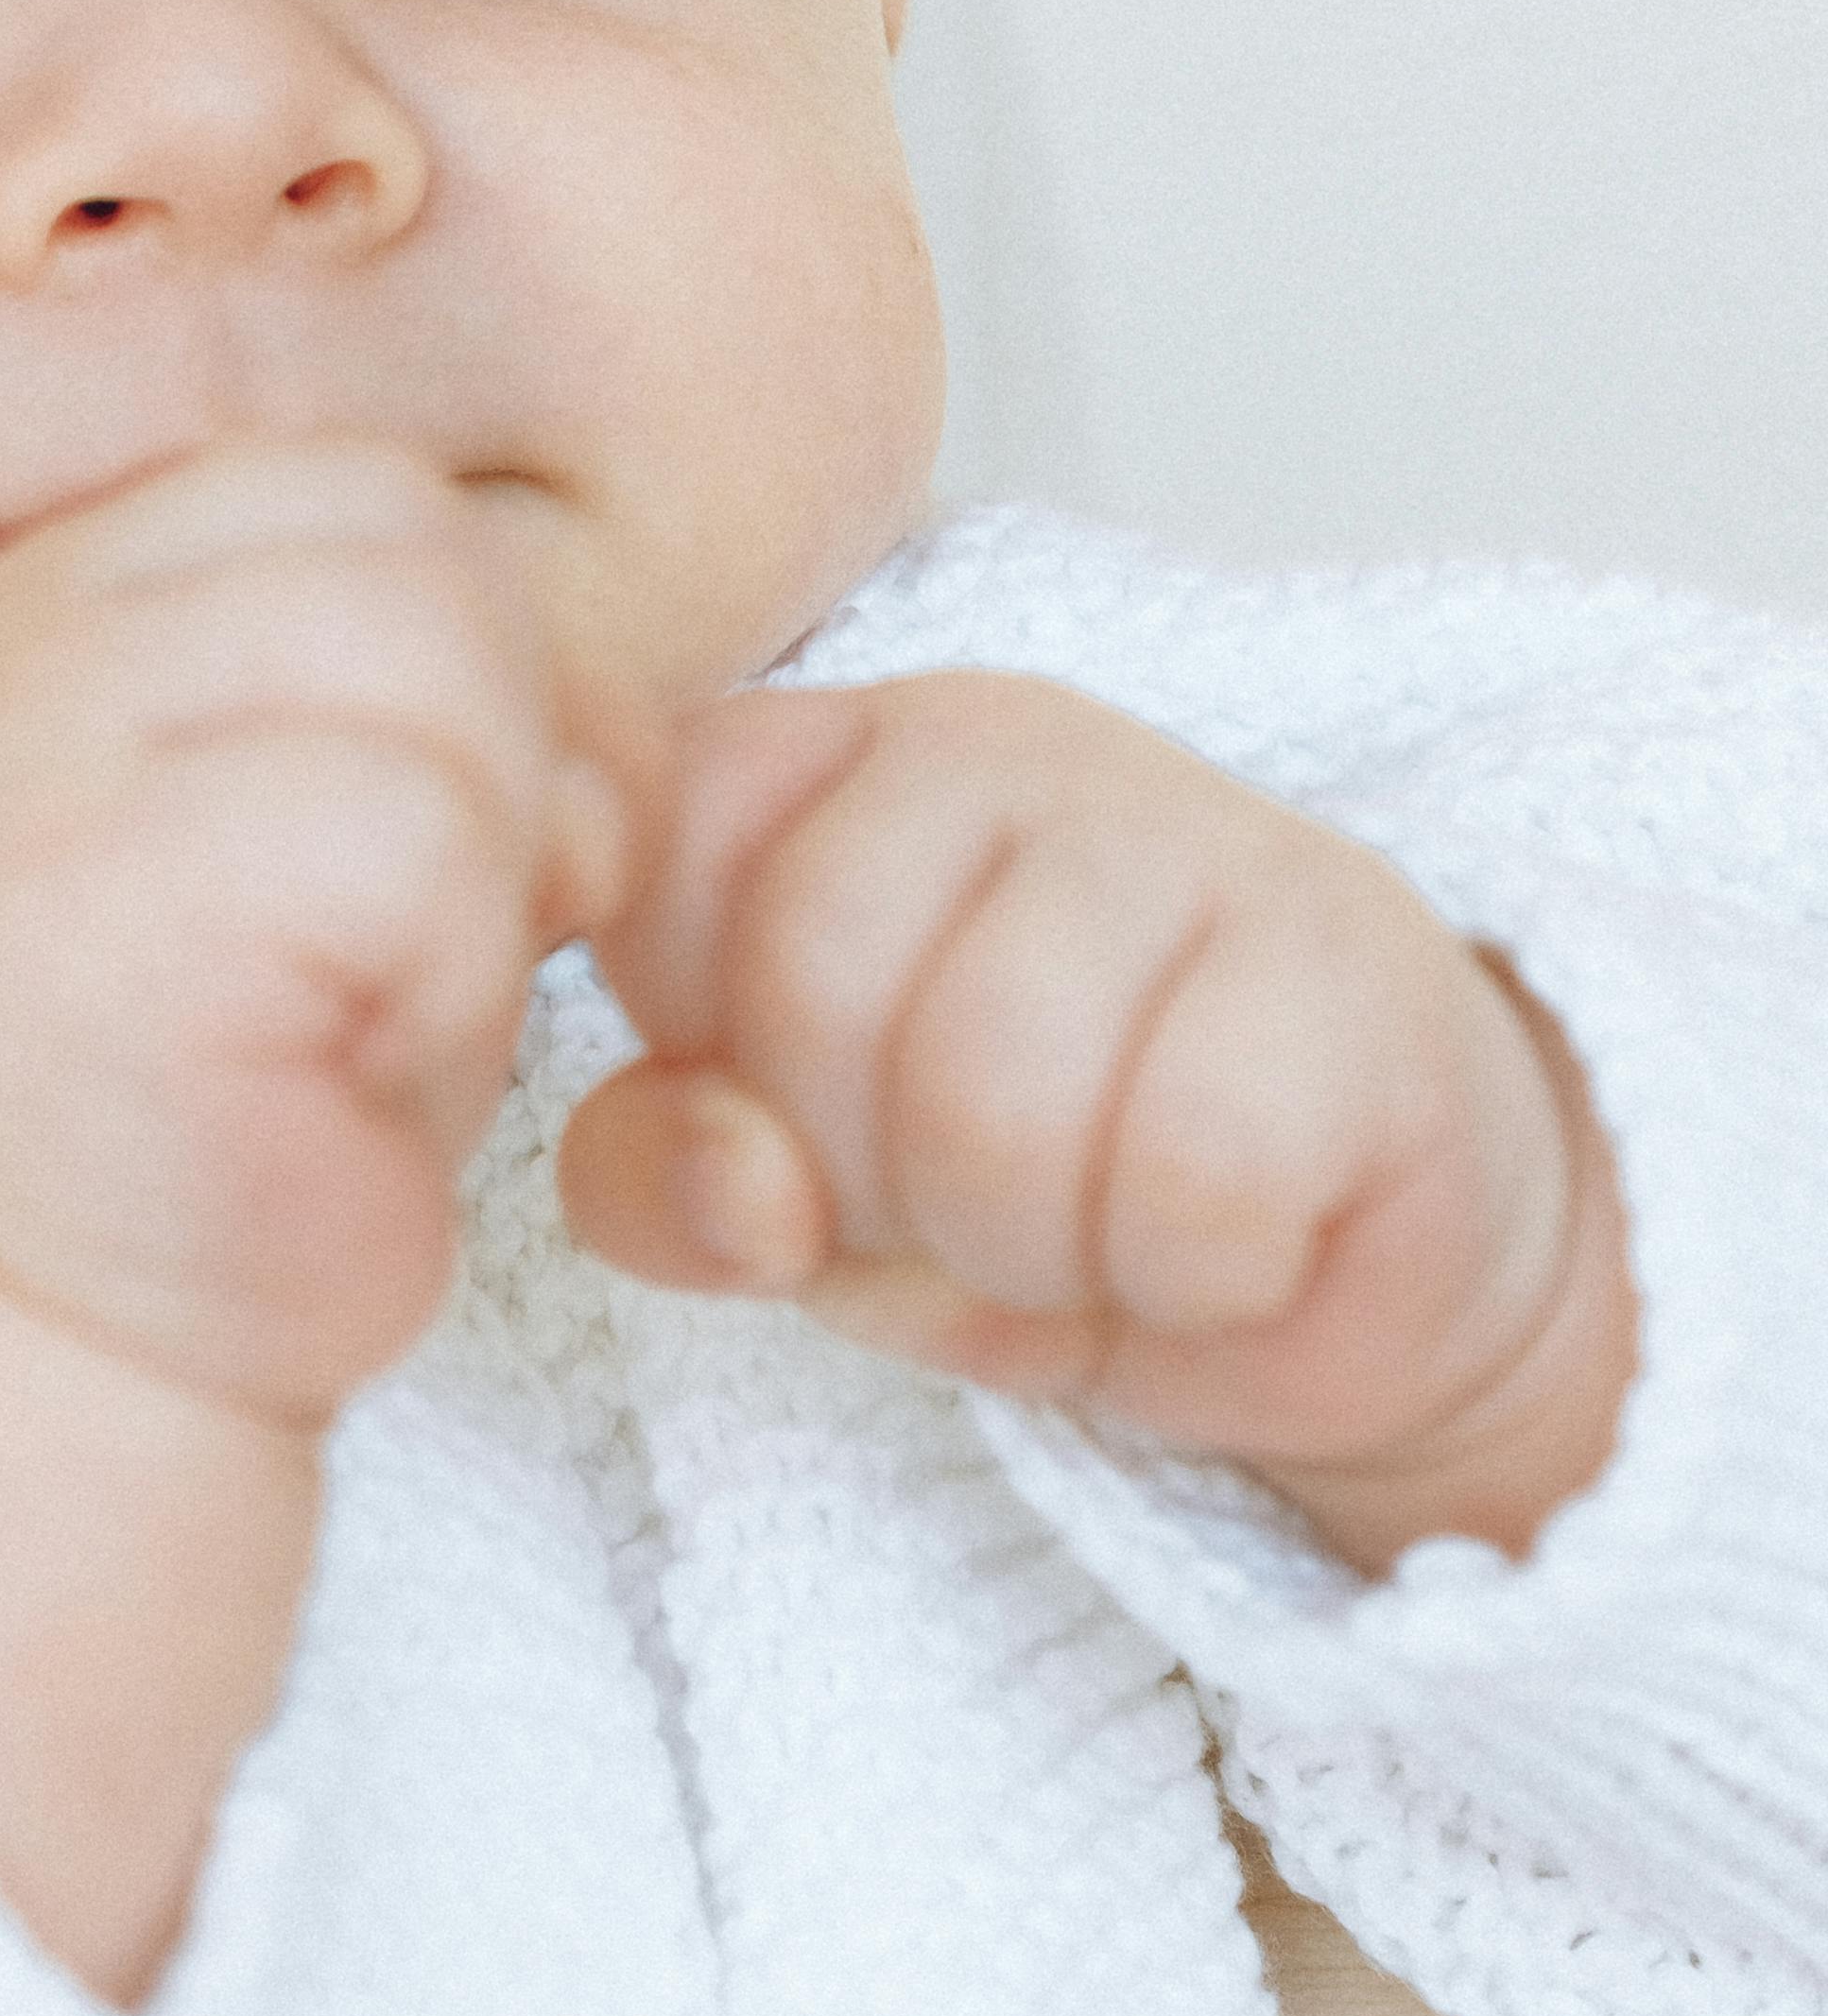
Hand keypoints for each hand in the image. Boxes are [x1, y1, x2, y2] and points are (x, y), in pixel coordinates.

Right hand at [0, 439, 638, 1426]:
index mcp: (80, 587)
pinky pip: (414, 829)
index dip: (485, 666)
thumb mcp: (360, 806)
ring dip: (487, 859)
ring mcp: (37, 752)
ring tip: (379, 996)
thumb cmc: (256, 1079)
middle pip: (422, 555)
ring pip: (436, 659)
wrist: (89, 1333)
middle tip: (418, 942)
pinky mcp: (88, 891)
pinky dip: (451, 962)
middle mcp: (30, 635)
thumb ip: (440, 673)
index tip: (417, 851)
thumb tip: (594, 689)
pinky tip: (349, 1059)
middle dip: (511, 752)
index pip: (374, 494)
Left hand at [554, 674, 1636, 1564]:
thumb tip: (733, 1179)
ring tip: (1102, 1232)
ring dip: (1035, 1248)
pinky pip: (1199, 1173)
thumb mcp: (794, 1207)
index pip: (658, 886)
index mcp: (820, 761)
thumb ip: (666, 1181)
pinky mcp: (1357, 953)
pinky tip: (1233, 1243)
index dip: (719, 1076)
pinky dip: (1196, 1274)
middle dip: (875, 1183)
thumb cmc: (1032, 1186)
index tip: (822, 1126)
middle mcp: (996, 741)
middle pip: (816, 989)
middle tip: (980, 1206)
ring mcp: (1191, 820)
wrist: (1338, 1270)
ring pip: (998, 1088)